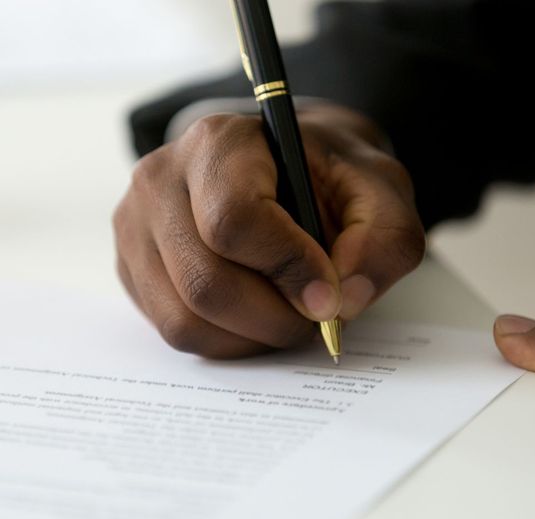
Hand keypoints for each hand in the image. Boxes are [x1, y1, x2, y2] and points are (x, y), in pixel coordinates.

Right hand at [113, 103, 423, 357]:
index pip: (235, 222)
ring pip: (184, 319)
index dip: (288, 270)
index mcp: (219, 143)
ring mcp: (137, 225)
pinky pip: (173, 329)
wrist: (286, 170)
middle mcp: (161, 179)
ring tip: (286, 314)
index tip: (329, 297)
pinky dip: (225, 340)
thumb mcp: (381, 193)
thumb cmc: (329, 179)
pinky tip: (254, 315)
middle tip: (313, 316)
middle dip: (273, 319)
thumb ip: (382, 241)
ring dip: (249, 336)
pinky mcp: (133, 266)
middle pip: (205, 283)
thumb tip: (342, 303)